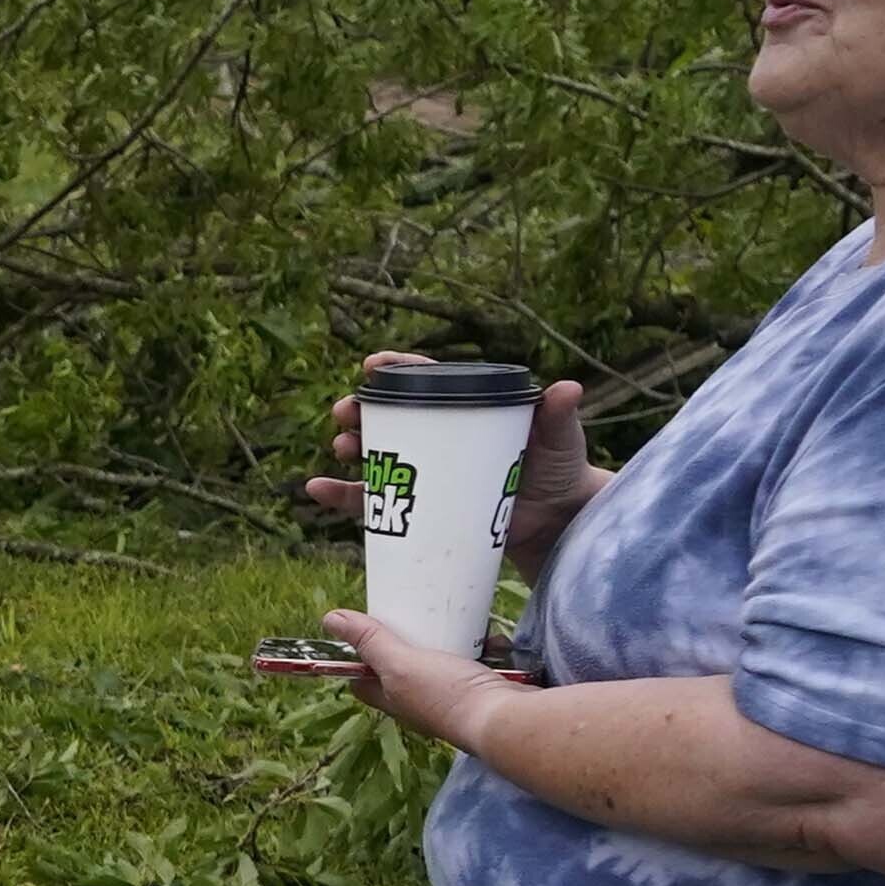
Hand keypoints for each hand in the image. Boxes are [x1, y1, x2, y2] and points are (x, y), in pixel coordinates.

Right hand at [303, 359, 611, 575]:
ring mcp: (425, 474)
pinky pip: (370, 503)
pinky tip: (318, 489)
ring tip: (342, 448)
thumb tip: (566, 389)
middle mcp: (438, 438)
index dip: (395, 371)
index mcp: (463, 410)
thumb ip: (557, 415)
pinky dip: (341, 496)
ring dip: (348, 448)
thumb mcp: (557, 438)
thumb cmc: (558, 470)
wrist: (557, 522)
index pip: (424, 382)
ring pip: (373, 456)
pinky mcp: (416, 509)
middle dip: (360, 411)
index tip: (371, 364)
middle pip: (389, 417)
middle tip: (346, 413)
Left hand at [314, 605, 518, 751]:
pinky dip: (485, 647)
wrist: (505, 719)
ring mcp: (453, 697)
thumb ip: (370, 642)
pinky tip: (491, 638)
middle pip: (405, 667)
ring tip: (459, 620)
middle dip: (411, 640)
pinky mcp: (482, 690)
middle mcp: (420, 702)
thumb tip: (330, 618)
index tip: (365, 630)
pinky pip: (479, 661)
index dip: (359, 658)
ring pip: (446, 661)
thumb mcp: (401, 663)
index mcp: (394, 700)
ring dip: (454, 639)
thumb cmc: (447, 695)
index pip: (363, 681)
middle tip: (416, 614)